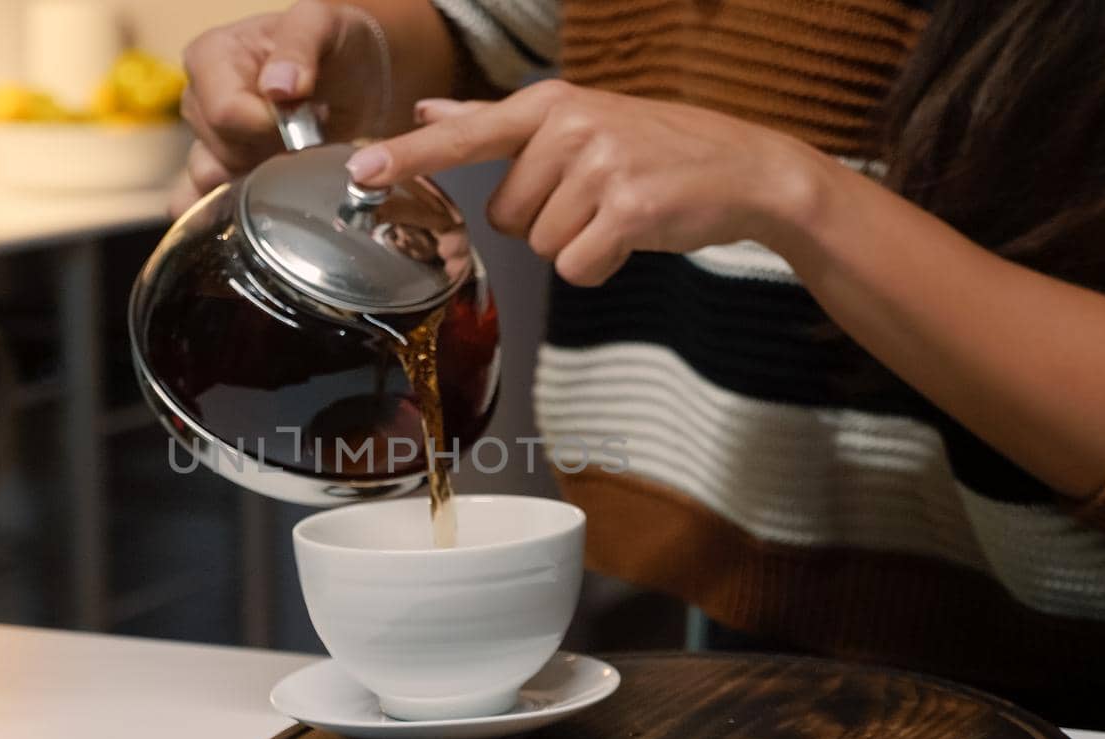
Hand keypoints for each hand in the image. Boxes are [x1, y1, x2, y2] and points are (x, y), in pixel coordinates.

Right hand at [172, 1, 389, 214]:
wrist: (356, 77)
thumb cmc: (334, 43)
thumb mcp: (322, 25)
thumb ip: (298, 46)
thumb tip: (278, 86)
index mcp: (209, 57)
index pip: (224, 112)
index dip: (267, 125)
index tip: (307, 118)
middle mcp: (198, 99)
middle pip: (219, 150)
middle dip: (266, 152)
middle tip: (305, 134)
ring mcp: (207, 140)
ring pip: (213, 180)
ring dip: (255, 181)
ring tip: (289, 158)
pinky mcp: (222, 172)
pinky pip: (198, 202)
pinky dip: (217, 214)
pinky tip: (244, 220)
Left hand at [345, 80, 833, 285]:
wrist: (743, 169)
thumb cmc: (653, 148)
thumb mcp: (576, 118)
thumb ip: (496, 121)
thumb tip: (428, 109)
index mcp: (551, 105)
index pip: (466, 133)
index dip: (410, 157)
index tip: (361, 171)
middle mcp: (571, 129)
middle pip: (505, 216)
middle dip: (543, 220)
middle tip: (593, 196)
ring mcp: (601, 167)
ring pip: (539, 246)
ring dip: (575, 243)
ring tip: (616, 211)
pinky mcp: (629, 209)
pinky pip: (576, 266)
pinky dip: (600, 265)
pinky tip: (630, 236)